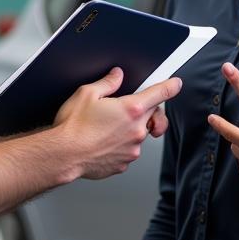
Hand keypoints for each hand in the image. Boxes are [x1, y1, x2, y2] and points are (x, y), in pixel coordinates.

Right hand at [54, 68, 180, 179]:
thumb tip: (116, 76)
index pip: (159, 93)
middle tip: (130, 109)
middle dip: (146, 111)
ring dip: (129, 129)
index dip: (170, 86)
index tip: (175, 84)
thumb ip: (107, 83)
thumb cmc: (72, 127)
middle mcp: (136, 130)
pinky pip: (128, 151)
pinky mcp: (124, 163)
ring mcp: (132, 149)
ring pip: (139, 135)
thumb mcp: (87, 94)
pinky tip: (102, 142)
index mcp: (130, 109)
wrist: (62, 155)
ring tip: (106, 128)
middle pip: (153, 115)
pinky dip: (120, 146)